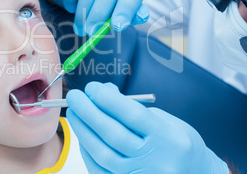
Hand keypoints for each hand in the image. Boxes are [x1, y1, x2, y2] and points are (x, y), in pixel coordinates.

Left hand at [66, 82, 228, 173]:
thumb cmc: (180, 146)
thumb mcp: (167, 122)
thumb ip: (135, 109)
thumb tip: (105, 93)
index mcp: (169, 139)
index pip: (132, 115)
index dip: (108, 100)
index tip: (92, 87)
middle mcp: (156, 161)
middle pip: (113, 134)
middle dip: (89, 112)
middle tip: (74, 97)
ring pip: (103, 153)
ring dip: (83, 131)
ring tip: (73, 113)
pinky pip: (100, 169)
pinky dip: (88, 151)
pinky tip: (82, 135)